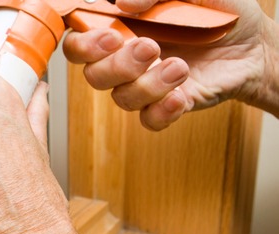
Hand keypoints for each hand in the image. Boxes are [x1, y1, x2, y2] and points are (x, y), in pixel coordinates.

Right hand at [62, 0, 275, 129]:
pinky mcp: (165, 105)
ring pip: (122, 98)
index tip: (109, 36)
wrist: (256, 43)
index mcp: (122, 26)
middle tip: (149, 47)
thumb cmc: (222, 10)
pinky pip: (148, 120)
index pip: (79, 40)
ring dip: (148, 84)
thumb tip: (123, 2)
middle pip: (93, 75)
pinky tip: (181, 95)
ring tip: (180, 66)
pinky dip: (162, 111)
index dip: (83, 44)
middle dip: (117, 66)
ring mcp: (144, 84)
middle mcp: (126, 58)